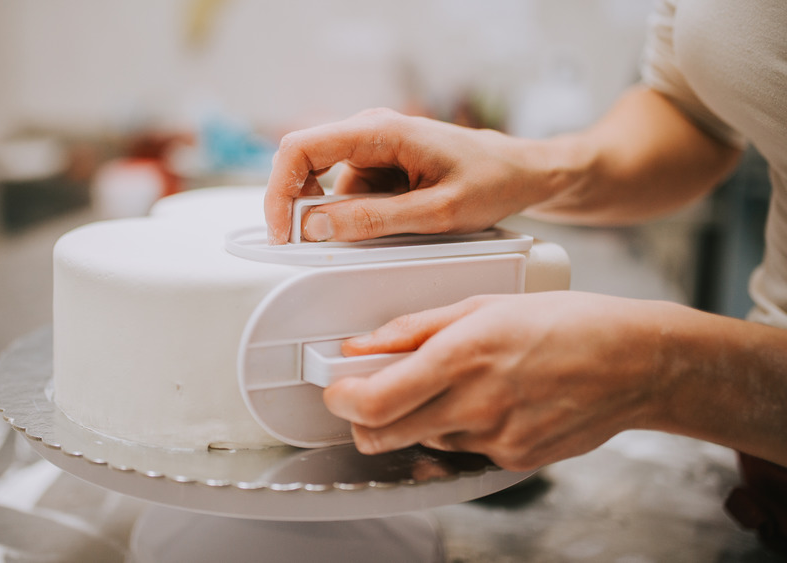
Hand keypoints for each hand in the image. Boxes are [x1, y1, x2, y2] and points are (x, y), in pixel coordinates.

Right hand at [264, 108, 557, 243]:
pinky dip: (359, 216)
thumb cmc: (492, 180)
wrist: (523, 171)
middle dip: (303, 208)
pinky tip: (397, 223)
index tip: (282, 231)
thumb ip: (374, 221)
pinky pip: (350, 193)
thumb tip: (317, 227)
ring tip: (393, 231)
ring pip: (328, 186)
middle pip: (305, 164)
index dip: (279, 191)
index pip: (300, 148)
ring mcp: (374, 148)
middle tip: (319, 245)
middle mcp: (370, 131)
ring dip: (341, 217)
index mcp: (380, 130)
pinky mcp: (380, 165)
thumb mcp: (436, 213)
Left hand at [322, 291, 673, 470]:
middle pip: (385, 436)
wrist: (636, 362)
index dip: (343, 400)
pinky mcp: (515, 459)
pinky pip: (464, 450)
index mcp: (463, 357)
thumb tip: (364, 344)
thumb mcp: (484, 305)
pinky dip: (461, 429)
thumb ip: (414, 328)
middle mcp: (476, 404)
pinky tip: (492, 401)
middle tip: (368, 396)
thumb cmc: (567, 323)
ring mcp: (496, 438)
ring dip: (419, 420)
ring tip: (456, 385)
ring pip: (424, 441)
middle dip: (364, 419)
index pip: (376, 401)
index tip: (336, 389)